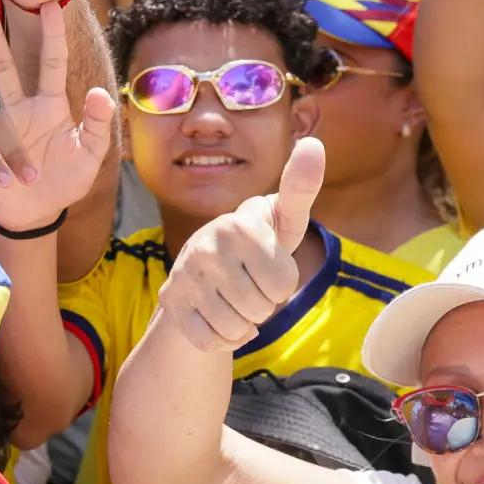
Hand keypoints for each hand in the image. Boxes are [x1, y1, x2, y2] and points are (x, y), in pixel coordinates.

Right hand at [0, 3, 115, 231]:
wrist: (36, 213)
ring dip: (16, 154)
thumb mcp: (91, 156)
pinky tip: (9, 183)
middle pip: (2, 68)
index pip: (51, 64)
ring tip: (30, 177)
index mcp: (48, 106)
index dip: (51, 36)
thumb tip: (100, 92)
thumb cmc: (65, 179)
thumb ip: (100, 126)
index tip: (51, 5)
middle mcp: (20, 111)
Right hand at [158, 138, 323, 350]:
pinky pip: (213, 341)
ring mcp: (184, 273)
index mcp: (240, 223)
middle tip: (250, 285)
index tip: (269, 265)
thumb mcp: (282, 220)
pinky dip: (222, 339)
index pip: (283, 283)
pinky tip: (216, 316)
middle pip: (262, 308)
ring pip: (237, 327)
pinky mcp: (170, 301)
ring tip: (234, 300)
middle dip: (264, 305)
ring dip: (244, 323)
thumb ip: (300, 187)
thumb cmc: (256, 246)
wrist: (203, 274)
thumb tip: (313, 143)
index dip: (282, 284)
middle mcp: (207, 244)